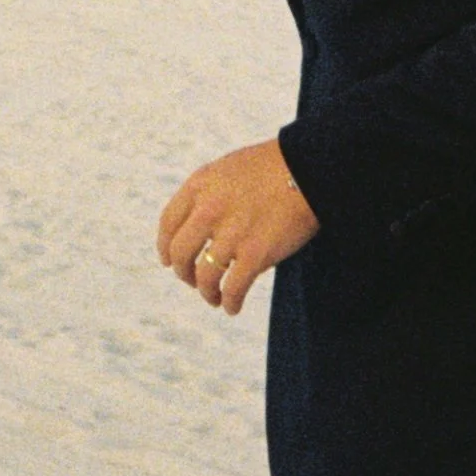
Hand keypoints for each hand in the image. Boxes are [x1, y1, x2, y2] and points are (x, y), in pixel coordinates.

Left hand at [157, 142, 317, 314]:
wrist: (309, 169)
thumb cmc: (274, 167)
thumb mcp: (229, 169)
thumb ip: (210, 194)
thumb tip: (199, 225)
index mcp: (199, 185)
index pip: (168, 223)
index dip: (165, 247)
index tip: (168, 261)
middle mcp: (208, 209)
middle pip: (180, 253)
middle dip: (184, 273)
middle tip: (192, 282)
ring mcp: (231, 233)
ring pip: (204, 276)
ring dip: (207, 293)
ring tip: (215, 299)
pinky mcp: (255, 253)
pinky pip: (233, 288)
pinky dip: (230, 302)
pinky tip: (233, 307)